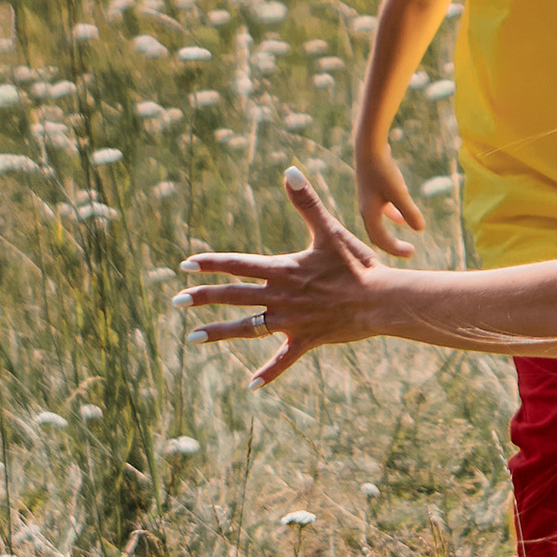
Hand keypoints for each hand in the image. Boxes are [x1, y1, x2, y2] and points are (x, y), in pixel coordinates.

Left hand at [186, 170, 387, 384]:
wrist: (380, 300)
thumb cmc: (357, 264)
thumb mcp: (330, 231)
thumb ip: (307, 203)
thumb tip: (289, 171)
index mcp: (282, 270)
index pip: (238, 264)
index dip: (211, 263)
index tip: (186, 264)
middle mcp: (280, 296)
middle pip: (234, 296)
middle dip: (203, 298)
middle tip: (176, 301)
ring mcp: (291, 320)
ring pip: (247, 329)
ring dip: (219, 333)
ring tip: (192, 338)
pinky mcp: (306, 340)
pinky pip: (283, 359)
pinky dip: (268, 372)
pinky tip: (251, 386)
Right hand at [355, 143, 425, 261]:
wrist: (369, 147)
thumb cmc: (383, 170)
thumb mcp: (399, 192)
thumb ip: (409, 211)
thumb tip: (420, 229)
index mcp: (369, 213)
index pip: (380, 239)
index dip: (395, 249)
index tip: (412, 253)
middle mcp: (366, 209)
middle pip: (377, 234)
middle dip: (392, 245)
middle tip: (408, 252)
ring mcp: (368, 200)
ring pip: (379, 223)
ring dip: (390, 232)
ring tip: (403, 242)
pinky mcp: (373, 190)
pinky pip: (381, 210)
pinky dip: (391, 216)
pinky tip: (402, 218)